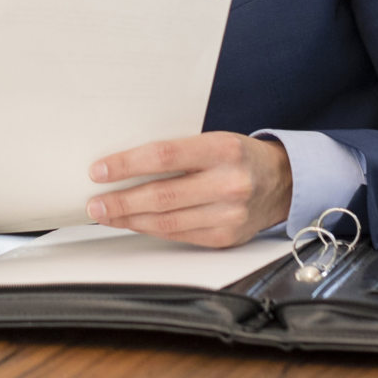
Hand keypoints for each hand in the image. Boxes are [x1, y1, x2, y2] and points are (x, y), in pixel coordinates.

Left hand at [86, 132, 292, 246]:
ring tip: (106, 215)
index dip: (127, 165)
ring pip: (167, 222)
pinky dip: (150, 230)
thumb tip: (124, 164)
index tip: (99, 170)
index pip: (164, 156)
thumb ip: (177, 152)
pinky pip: (178, 236)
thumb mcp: (213, 140)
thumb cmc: (238, 156)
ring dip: (130, 220)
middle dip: (121, 201)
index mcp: (223, 149)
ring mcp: (229, 215)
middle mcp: (229, 183)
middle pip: (162, 196)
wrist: (282, 183)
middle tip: (94, 204)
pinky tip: (133, 223)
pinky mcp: (225, 237)